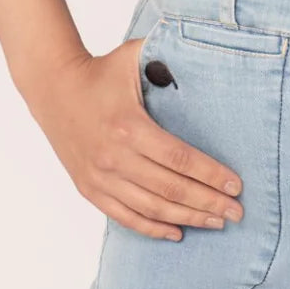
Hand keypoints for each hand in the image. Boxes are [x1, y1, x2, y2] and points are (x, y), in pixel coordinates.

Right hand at [22, 40, 244, 239]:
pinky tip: (177, 232)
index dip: (211, 175)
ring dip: (187, 218)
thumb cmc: (100, 71)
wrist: (52, 87)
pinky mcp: (89, 188)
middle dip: (208, 202)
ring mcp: (100, 177)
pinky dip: (152, 228)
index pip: (180, 159)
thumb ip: (168, 58)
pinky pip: (124, 216)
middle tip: (236, 212)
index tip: (236, 185)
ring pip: (151, 208)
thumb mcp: (134, 56)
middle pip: (170, 189)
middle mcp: (114, 157)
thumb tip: (207, 59)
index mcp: (129, 126)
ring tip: (216, 222)